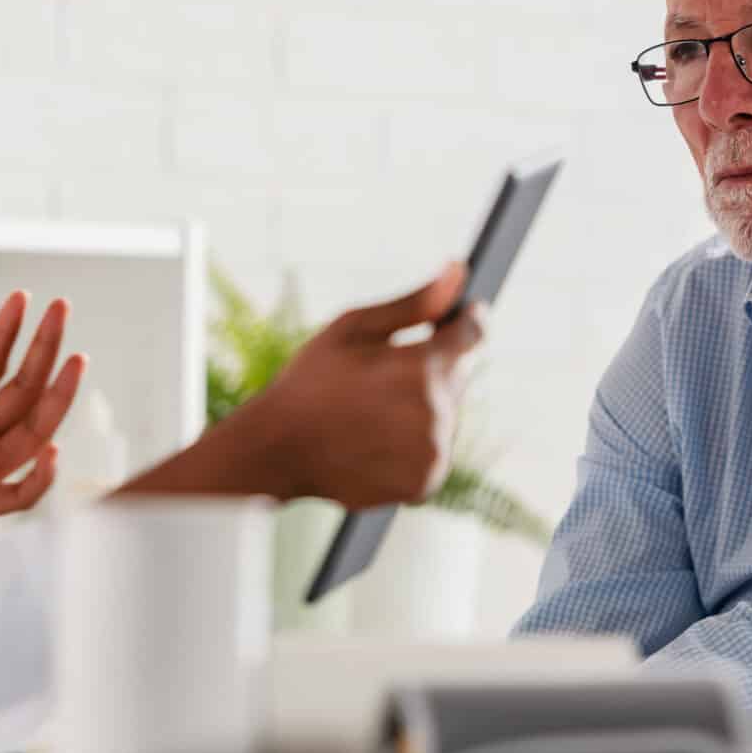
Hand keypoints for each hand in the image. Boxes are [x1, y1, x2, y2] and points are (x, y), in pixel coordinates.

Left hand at [0, 292, 85, 567]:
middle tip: (61, 308)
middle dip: (43, 350)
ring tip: (76, 362)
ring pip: (33, 433)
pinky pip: (18, 495)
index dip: (4, 333)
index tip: (21, 297)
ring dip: (57, 399)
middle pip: (21, 390)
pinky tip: (53, 450)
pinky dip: (40, 478)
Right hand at [231, 263, 483, 506]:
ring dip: (423, 407)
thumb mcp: (354, 328)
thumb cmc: (311, 380)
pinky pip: (434, 450)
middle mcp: (436, 413)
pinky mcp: (426, 481)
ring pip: (447, 414)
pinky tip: (376, 439)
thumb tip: (459, 271)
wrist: (277, 450)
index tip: (458, 318)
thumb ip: (415, 303)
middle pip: (458, 375)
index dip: (467, 320)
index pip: (474, 333)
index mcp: (421, 368)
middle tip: (380, 375)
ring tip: (372, 411)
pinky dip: (414, 443)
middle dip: (431, 367)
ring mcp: (432, 452)